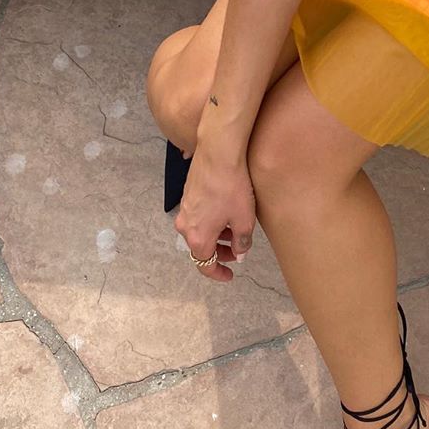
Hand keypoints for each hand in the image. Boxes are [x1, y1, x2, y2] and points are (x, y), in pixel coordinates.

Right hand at [174, 148, 255, 283]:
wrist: (218, 153)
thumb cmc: (232, 188)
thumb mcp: (244, 220)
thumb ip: (242, 242)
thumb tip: (240, 253)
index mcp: (197, 238)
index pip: (204, 265)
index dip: (218, 273)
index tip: (230, 275)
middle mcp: (185, 226)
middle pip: (201, 248)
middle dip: (220, 253)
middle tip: (238, 251)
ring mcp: (185, 209)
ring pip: (200, 230)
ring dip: (217, 236)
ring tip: (235, 229)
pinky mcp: (188, 193)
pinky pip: (198, 216)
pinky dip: (212, 221)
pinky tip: (227, 211)